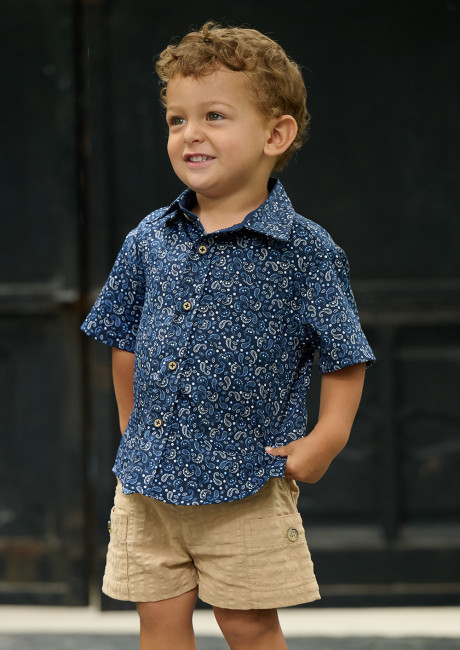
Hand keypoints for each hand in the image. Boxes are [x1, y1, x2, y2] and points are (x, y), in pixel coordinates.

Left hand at [267, 363, 366, 481]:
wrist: (325, 444)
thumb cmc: (306, 444)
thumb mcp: (290, 447)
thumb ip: (277, 451)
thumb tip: (266, 451)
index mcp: (290, 468)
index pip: (279, 470)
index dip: (278, 465)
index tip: (280, 461)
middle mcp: (298, 476)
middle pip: (288, 474)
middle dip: (287, 468)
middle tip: (291, 458)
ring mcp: (307, 479)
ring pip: (297, 476)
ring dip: (296, 471)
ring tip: (301, 459)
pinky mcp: (314, 479)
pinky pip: (306, 477)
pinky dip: (305, 473)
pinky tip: (308, 463)